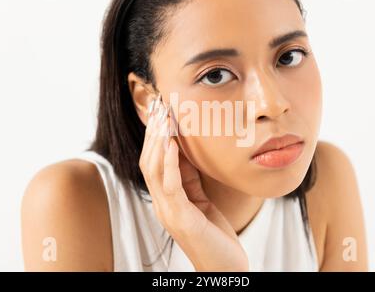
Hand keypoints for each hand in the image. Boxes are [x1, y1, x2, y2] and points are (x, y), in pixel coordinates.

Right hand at [138, 94, 248, 271]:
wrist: (226, 268)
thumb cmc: (215, 234)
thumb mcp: (201, 199)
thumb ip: (190, 178)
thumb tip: (185, 149)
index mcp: (166, 199)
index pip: (153, 161)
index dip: (154, 135)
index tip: (160, 110)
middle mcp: (161, 204)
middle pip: (148, 161)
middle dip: (153, 132)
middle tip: (159, 105)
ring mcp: (168, 213)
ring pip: (154, 170)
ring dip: (158, 142)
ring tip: (164, 118)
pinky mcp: (181, 219)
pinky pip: (171, 186)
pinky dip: (170, 163)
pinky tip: (174, 145)